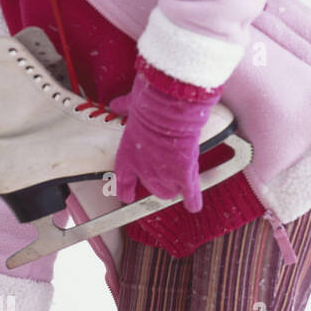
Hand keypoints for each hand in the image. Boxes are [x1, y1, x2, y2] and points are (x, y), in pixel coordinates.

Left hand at [112, 60, 221, 213]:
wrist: (167, 110)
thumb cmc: (148, 104)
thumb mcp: (130, 105)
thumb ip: (124, 107)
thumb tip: (116, 104)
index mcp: (126, 156)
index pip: (122, 181)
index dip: (125, 190)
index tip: (126, 196)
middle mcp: (143, 171)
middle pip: (152, 190)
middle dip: (160, 184)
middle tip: (168, 175)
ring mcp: (163, 175)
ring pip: (170, 191)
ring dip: (176, 186)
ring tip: (183, 180)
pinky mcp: (183, 174)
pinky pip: (189, 192)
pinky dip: (192, 199)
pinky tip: (194, 206)